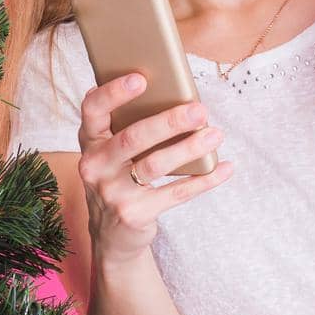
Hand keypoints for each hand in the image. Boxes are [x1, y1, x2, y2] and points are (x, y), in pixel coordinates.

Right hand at [75, 72, 231, 265]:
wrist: (111, 236)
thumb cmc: (118, 178)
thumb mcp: (110, 152)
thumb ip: (123, 124)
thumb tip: (161, 88)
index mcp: (90, 142)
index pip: (93, 111)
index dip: (114, 93)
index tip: (141, 78)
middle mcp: (95, 167)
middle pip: (132, 138)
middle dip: (168, 122)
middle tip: (199, 109)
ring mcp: (113, 193)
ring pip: (155, 165)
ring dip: (189, 148)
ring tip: (215, 134)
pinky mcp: (134, 214)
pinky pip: (175, 193)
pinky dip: (203, 180)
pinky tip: (223, 168)